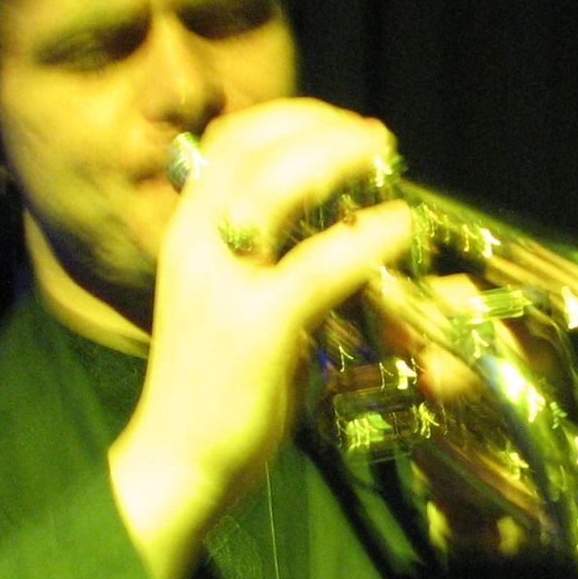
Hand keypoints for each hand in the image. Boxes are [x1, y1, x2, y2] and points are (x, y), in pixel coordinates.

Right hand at [109, 99, 414, 578]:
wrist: (179, 460)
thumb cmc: (217, 382)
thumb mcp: (234, 299)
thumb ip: (274, 257)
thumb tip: (342, 222)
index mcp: (186, 233)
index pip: (232, 143)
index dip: (292, 118)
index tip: (342, 122)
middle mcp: (195, 246)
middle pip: (256, 152)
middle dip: (323, 130)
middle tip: (378, 137)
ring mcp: (221, 285)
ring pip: (279, 191)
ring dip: (340, 162)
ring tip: (387, 161)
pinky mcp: (256, 329)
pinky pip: (319, 266)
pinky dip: (367, 239)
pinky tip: (398, 231)